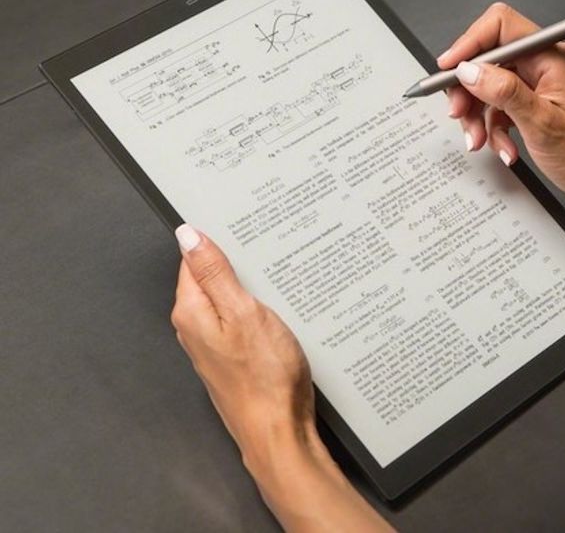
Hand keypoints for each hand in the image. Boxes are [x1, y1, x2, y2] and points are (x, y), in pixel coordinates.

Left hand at [170, 225, 391, 530]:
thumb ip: (215, 273)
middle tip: (269, 247)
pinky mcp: (234, 359)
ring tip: (279, 274)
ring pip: (228, 301)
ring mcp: (214, 346)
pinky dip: (258, 311)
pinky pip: (241, 322)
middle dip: (236, 263)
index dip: (217, 241)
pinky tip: (280, 310)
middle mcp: (195, 329)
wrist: (278, 432)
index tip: (243, 227)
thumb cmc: (265, 378)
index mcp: (191, 312)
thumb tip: (188, 235)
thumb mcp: (244, 313)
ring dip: (251, 288)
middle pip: (210, 279)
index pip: (193, 260)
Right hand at [440, 2, 564, 213]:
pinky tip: (504, 148)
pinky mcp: (536, 103)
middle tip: (460, 114)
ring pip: (491, 86)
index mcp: (553, 57)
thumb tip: (470, 70)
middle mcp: (546, 64)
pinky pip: (502, 106)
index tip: (449, 69)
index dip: (469, 44)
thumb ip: (504, 92)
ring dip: (480, 115)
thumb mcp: (542, 124)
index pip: (501, 27)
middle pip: (490, 59)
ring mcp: (540, 84)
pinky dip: (495, 128)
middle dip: (470, 89)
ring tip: (482, 140)